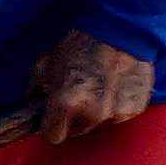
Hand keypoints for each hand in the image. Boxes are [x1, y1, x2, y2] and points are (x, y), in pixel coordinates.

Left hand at [27, 28, 151, 145]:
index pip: (52, 136)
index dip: (50, 125)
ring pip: (97, 124)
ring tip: (97, 87)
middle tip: (76, 95)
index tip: (52, 116)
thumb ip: (35, 92)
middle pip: (75, 131)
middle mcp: (92, 114)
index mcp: (66, 104)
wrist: (120, 28)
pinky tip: (114, 86)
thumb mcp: (44, 65)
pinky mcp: (134, 109)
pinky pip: (118, 116)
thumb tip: (31, 109)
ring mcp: (116, 113)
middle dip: (72, 118)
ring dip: (95, 112)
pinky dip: (115, 105)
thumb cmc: (79, 44)